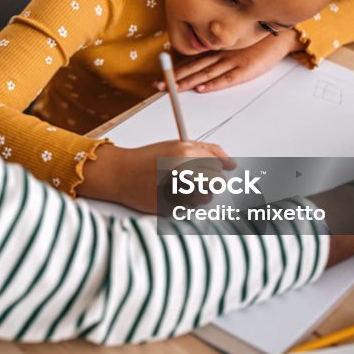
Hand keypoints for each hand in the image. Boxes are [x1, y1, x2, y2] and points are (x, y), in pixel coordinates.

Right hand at [80, 141, 234, 213]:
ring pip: (207, 197)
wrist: (121, 175)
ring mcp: (178, 192)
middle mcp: (184, 172)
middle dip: (207, 179)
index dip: (215, 165)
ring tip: (178, 185)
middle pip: (217, 182)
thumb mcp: (176, 145)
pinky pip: (192, 208)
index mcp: (186, 153)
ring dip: (198, 193)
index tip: (215, 167)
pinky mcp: (173, 208)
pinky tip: (170, 194)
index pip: (218, 164)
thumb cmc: (147, 159)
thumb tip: (232, 165)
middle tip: (189, 175)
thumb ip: (206, 151)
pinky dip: (185, 203)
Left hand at [158, 31, 300, 92]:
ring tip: (173, 89)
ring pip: (206, 73)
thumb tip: (200, 65)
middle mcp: (220, 55)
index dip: (174, 71)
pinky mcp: (245, 69)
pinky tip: (202, 88)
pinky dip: (213, 84)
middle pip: (193, 68)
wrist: (280, 34)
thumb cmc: (256, 40)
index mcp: (216, 49)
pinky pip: (227, 78)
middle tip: (158, 86)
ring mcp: (232, 62)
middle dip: (174, 78)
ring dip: (188, 82)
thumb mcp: (233, 44)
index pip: (191, 62)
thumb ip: (218, 51)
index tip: (159, 79)